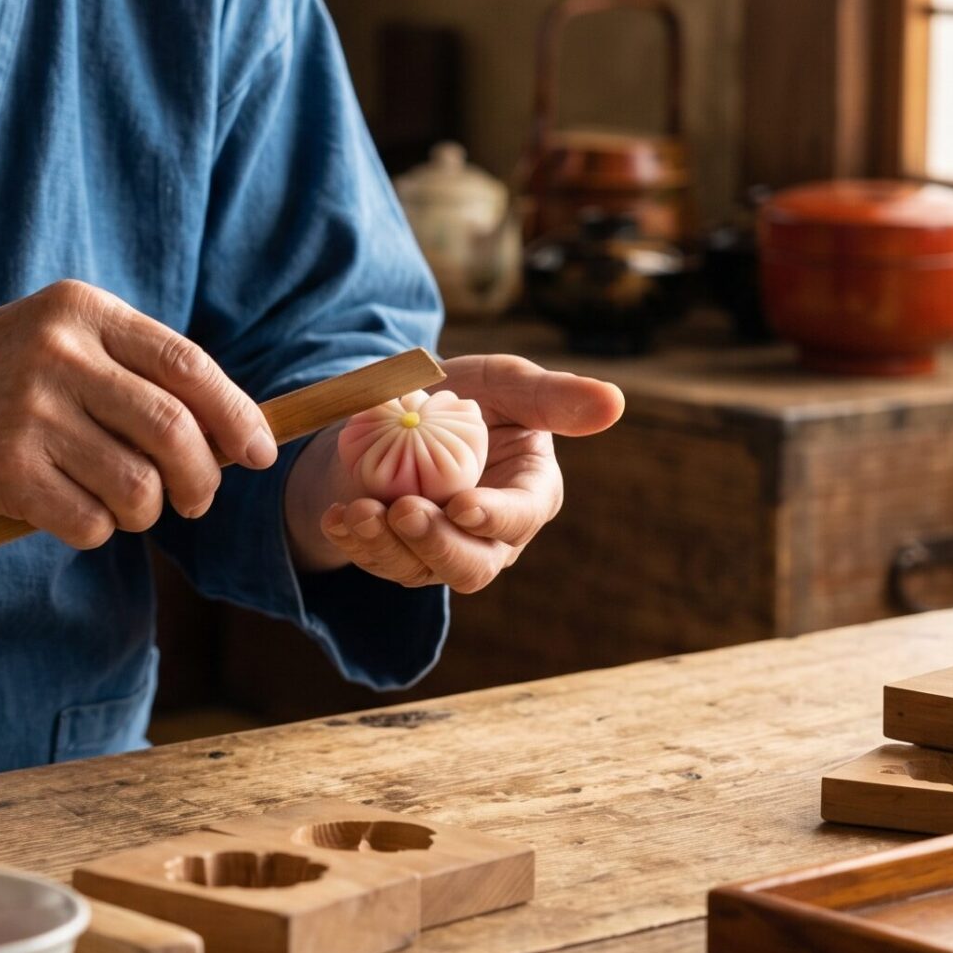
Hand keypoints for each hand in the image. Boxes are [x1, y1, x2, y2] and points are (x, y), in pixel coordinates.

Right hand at [0, 280, 276, 548]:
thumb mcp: (60, 341)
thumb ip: (136, 373)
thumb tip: (235, 434)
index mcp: (82, 310)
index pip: (188, 366)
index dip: (236, 416)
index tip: (259, 452)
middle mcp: (58, 353)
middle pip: (174, 429)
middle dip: (203, 478)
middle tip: (198, 499)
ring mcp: (30, 413)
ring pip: (139, 486)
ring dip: (148, 511)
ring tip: (129, 506)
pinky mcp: (6, 471)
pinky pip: (91, 522)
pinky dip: (99, 531)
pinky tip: (74, 514)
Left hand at [286, 354, 623, 591]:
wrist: (391, 412)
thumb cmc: (461, 394)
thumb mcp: (502, 382)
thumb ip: (552, 396)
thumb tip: (615, 403)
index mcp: (529, 491)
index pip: (524, 515)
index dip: (497, 516)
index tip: (463, 504)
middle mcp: (490, 532)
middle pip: (475, 564)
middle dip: (438, 545)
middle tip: (403, 511)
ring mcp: (442, 550)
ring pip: (420, 571)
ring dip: (386, 546)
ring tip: (357, 511)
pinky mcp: (399, 557)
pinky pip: (378, 563)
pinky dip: (354, 543)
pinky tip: (337, 517)